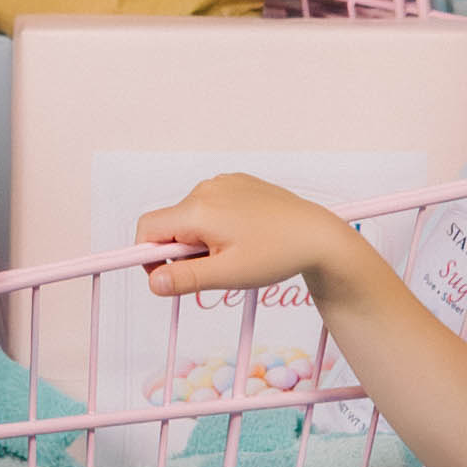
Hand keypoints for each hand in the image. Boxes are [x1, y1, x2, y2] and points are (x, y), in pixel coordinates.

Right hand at [134, 171, 357, 305]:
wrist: (318, 235)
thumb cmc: (277, 254)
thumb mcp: (228, 274)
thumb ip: (185, 279)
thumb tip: (153, 283)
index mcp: (198, 210)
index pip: (148, 229)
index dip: (148, 258)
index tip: (167, 279)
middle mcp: (206, 189)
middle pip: (169, 224)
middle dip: (181, 251)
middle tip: (213, 270)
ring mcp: (222, 183)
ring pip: (190, 217)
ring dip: (199, 240)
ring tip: (234, 254)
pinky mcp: (237, 184)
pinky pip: (210, 206)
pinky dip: (215, 226)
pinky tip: (243, 237)